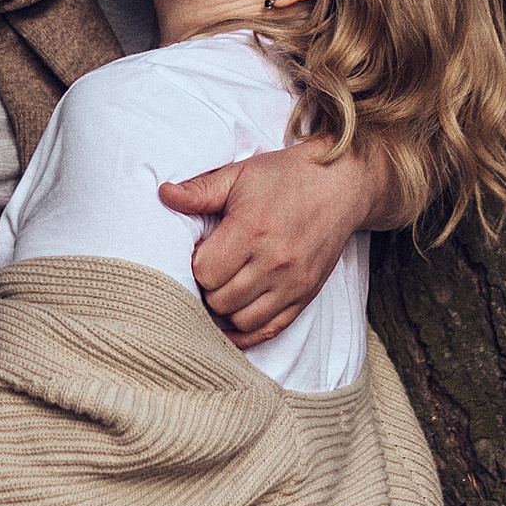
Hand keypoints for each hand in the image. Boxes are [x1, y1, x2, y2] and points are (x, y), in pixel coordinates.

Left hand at [159, 139, 389, 343]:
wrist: (341, 185)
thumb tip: (164, 194)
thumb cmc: (286, 177)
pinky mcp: (306, 295)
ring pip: (241, 320)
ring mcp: (293, 283)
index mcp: (253, 229)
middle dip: (208, 287)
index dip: (196, 263)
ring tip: (226, 286)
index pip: (205, 272)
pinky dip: (247, 331)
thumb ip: (201, 190)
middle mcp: (275, 261)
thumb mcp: (240, 175)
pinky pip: (269, 330)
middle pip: (220, 300)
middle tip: (212, 268)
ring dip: (226, 308)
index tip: (202, 250)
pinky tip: (234, 317)